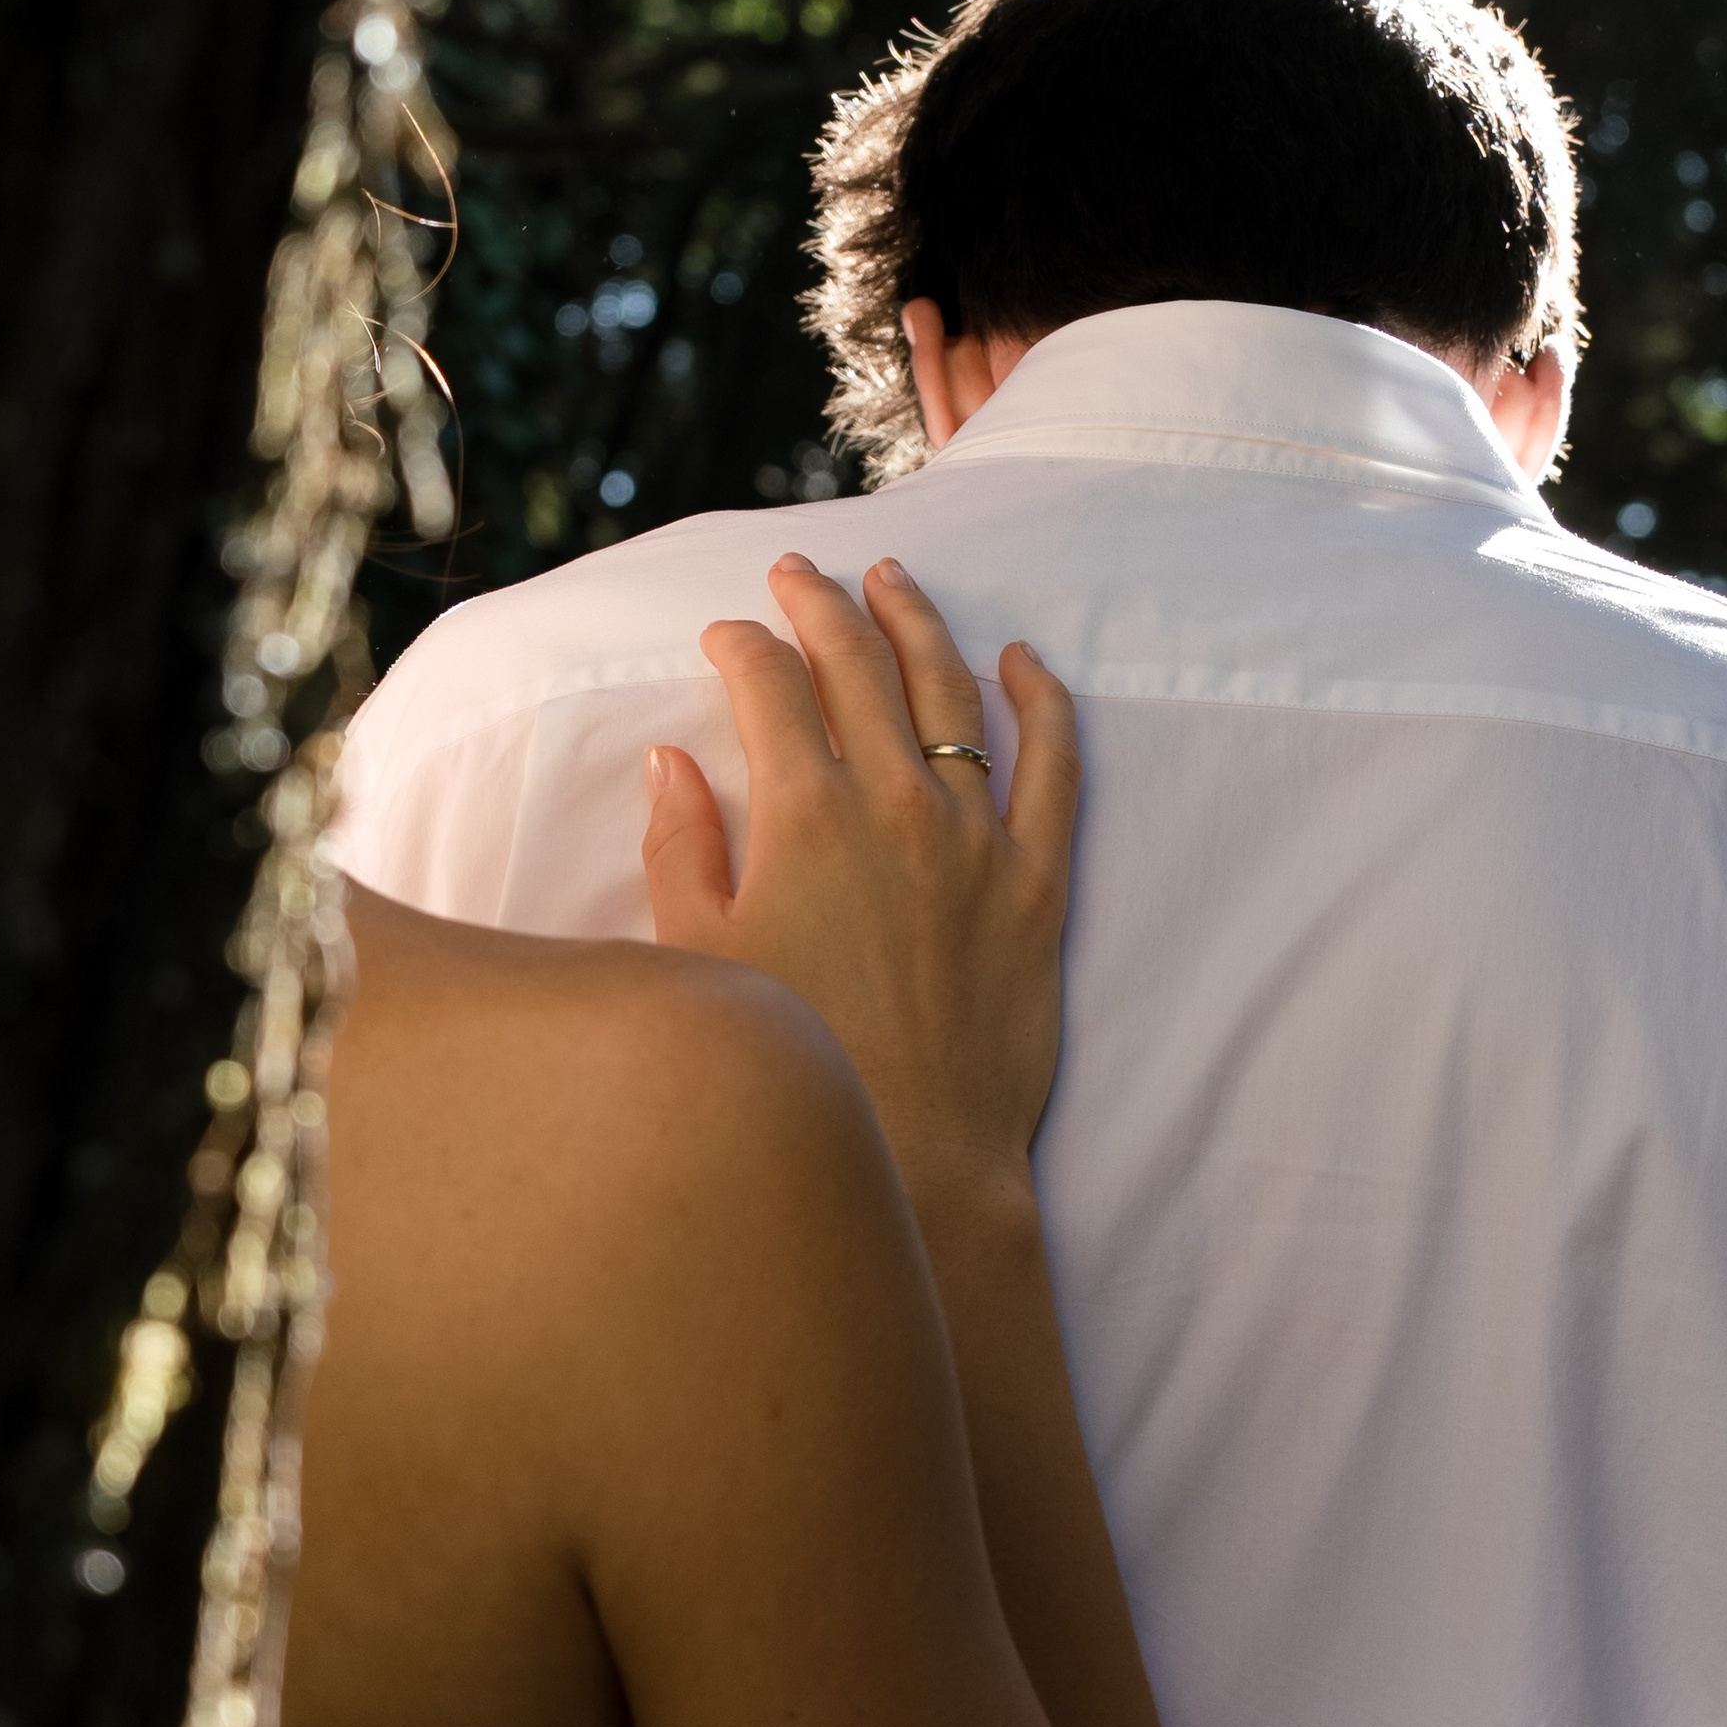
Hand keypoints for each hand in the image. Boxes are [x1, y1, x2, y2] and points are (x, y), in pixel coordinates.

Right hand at [642, 555, 1079, 1197]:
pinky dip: (1042, 701)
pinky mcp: (1040, 879)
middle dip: (822, 605)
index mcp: (803, 815)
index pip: (770, 687)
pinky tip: (1024, 661)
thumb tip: (671, 760)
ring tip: (895, 580)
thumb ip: (682, 846)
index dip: (742, 647)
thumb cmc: (801, 1064)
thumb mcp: (703, 958)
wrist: (918, 1153)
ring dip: (919, 624)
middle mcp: (895, 803)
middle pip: (859, 665)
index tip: (725, 637)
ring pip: (952, 692)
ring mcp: (976, 836)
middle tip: (800, 573)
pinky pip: (1055, 764)